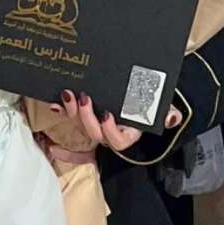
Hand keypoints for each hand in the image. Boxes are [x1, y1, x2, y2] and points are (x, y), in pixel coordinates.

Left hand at [55, 91, 182, 151]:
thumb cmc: (150, 95)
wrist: (141, 83)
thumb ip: (167, 111)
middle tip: (84, 98)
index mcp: (128, 131)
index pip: (118, 141)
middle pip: (94, 133)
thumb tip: (171, 118)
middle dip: (87, 118)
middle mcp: (109, 128)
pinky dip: (60, 110)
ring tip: (68, 94)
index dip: (110, 132)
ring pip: (80, 123)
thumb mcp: (162, 103)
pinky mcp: (83, 108)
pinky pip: (70, 114)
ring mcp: (95, 119)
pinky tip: (52, 103)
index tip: (107, 115)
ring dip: (72, 112)